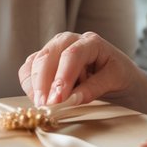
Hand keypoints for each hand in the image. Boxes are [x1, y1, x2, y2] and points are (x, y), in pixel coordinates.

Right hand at [18, 31, 146, 108]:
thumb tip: (71, 99)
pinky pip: (28, 71)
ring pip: (34, 63)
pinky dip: (29, 86)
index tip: (58, 98)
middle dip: (44, 83)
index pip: (72, 55)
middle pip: (48, 56)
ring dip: (34, 86)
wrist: (116, 75)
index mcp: (90, 42)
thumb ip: (93, 88)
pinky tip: (39, 99)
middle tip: (46, 106)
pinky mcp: (44, 62)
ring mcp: (54, 49)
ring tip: (42, 106)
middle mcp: (68, 41)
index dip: (63, 77)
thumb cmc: (117, 74)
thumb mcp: (114, 80)